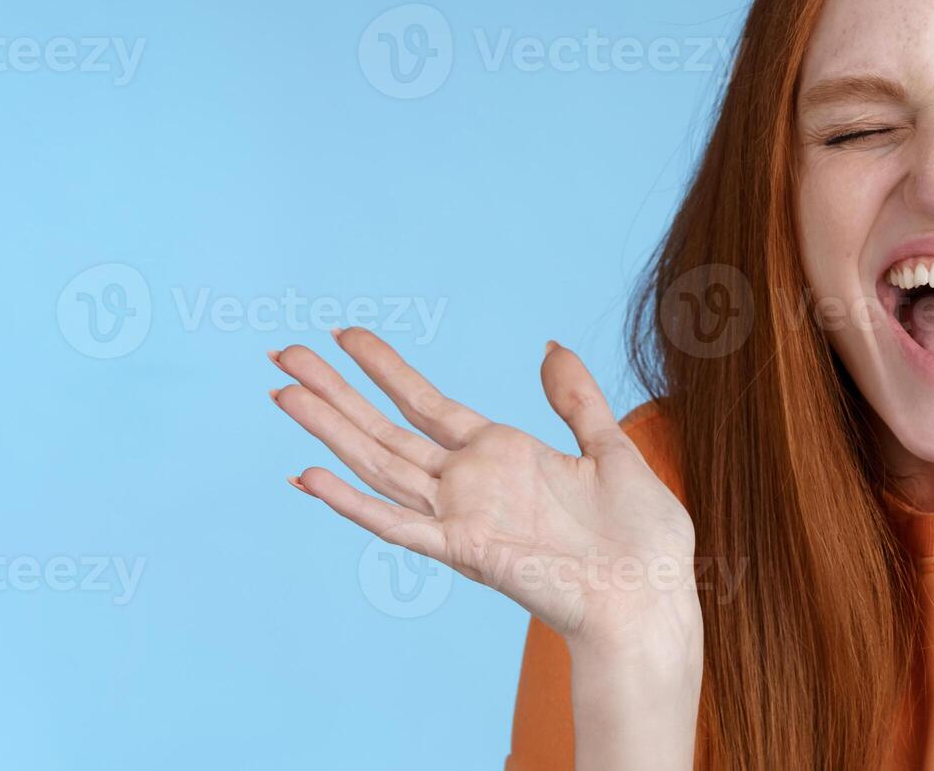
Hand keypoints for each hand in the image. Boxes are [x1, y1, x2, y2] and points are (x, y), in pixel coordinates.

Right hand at [267, 328, 699, 654]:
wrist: (651, 598)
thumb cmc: (640, 539)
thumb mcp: (612, 449)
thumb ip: (576, 401)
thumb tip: (550, 348)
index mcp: (504, 456)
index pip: (427, 404)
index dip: (385, 370)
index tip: (345, 335)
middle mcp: (472, 485)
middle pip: (386, 430)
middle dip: (335, 392)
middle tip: (283, 355)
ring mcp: (463, 518)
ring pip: (379, 466)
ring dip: (330, 431)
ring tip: (283, 394)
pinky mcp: (465, 551)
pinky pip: (397, 526)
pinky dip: (352, 503)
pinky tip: (307, 477)